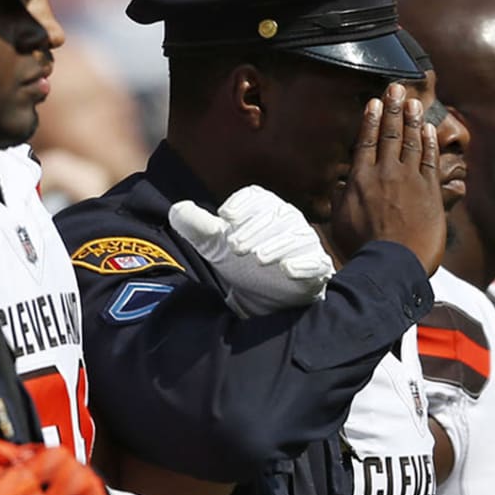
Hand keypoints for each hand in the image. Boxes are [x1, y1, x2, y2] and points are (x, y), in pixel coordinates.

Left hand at [169, 186, 334, 316]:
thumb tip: (177, 209)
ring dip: (276, 246)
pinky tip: (288, 270)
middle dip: (254, 230)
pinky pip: (316, 261)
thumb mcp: (214, 246)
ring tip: (258, 258)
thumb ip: (198, 228)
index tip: (225, 216)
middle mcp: (288, 220)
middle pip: (275, 215)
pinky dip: (304, 264)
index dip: (242, 204)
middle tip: (234, 247)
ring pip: (295, 236)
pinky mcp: (316, 267)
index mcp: (264, 208)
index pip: (257, 197)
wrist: (263, 297)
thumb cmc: (241, 264)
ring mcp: (304, 243)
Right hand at [331, 82, 444, 274]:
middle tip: (396, 88)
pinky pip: (430, 160)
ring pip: (412, 142)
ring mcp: (410, 181)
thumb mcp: (339, 222)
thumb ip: (342, 198)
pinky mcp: (430, 192)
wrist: (391, 266)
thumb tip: (342, 185)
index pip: (366, 141)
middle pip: (390, 134)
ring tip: (413, 101)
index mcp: (361, 179)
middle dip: (393, 109)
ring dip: (413, 119)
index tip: (374, 102)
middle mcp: (385, 173)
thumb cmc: (361, 249)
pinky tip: (429, 130)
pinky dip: (429, 143)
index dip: (371, 120)